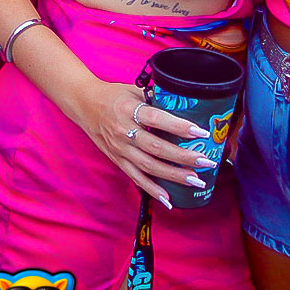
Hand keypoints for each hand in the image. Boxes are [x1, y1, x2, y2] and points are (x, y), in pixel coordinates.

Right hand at [64, 78, 214, 205]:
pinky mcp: (117, 160)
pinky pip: (136, 178)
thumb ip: (157, 98)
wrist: (83, 104)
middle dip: (184, 157)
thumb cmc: (113, 95)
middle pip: (157, 148)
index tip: (201, 132)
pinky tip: (169, 199)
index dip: (179, 127)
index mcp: (130, 109)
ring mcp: (120, 149)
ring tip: (196, 181)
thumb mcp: (134, 90)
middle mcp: (124, 131)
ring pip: (149, 166)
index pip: (157, 119)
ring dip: (174, 175)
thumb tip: (187, 102)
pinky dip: (152, 190)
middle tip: (207, 161)